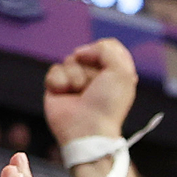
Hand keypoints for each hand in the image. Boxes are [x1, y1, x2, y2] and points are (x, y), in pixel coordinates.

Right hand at [38, 37, 140, 151]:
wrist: (87, 129)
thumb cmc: (107, 105)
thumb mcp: (121, 72)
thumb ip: (107, 49)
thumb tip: (80, 52)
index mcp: (115, 73)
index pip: (107, 46)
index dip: (104, 52)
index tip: (106, 67)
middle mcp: (96, 76)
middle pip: (86, 51)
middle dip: (89, 66)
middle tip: (93, 87)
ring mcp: (75, 81)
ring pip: (69, 60)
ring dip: (75, 76)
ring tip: (79, 93)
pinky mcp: (57, 87)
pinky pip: (55, 70)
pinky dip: (59, 81)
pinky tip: (64, 94)